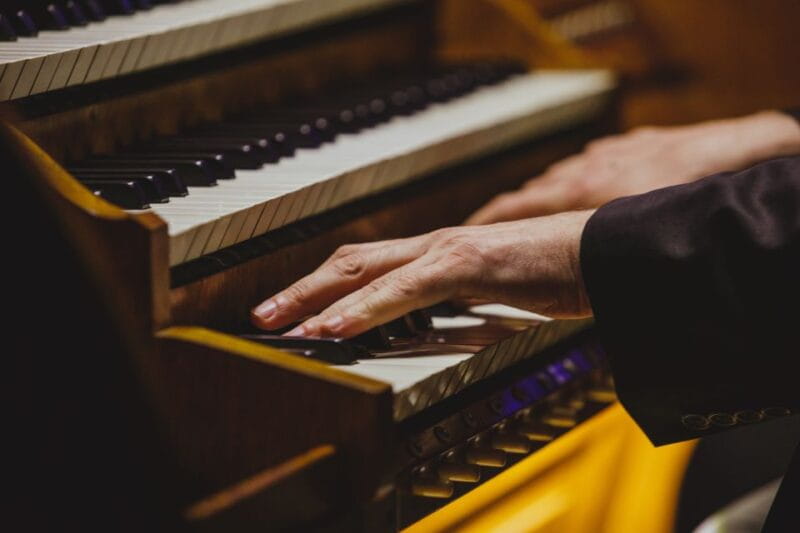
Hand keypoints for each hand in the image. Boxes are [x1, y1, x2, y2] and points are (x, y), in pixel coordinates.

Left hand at [251, 211, 593, 338]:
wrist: (607, 253)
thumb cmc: (556, 273)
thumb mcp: (494, 296)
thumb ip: (459, 309)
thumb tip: (431, 330)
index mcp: (438, 253)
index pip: (367, 264)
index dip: (324, 285)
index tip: (293, 310)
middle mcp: (434, 245)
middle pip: (351, 261)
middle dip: (302, 289)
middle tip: (263, 314)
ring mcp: (448, 250)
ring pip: (366, 270)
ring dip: (317, 299)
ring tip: (280, 323)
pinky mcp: (468, 264)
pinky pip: (405, 291)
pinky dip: (365, 310)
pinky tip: (336, 328)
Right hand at [467, 111, 799, 224]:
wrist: (738, 154)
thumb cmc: (686, 195)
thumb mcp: (628, 233)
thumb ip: (593, 251)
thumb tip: (570, 279)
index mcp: (579, 190)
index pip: (516, 204)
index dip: (488, 220)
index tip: (468, 231)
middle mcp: (587, 169)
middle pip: (535, 191)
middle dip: (513, 211)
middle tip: (496, 228)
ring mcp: (608, 156)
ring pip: (563, 177)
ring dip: (549, 197)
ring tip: (543, 215)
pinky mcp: (630, 148)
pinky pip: (593, 163)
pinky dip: (582, 180)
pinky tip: (592, 189)